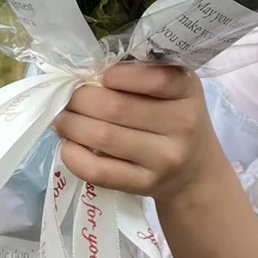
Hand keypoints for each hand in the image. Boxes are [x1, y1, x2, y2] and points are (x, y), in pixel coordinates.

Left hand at [52, 63, 221, 202]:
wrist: (195, 172)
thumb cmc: (176, 118)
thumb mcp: (174, 89)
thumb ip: (142, 75)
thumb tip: (89, 71)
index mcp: (188, 92)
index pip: (156, 79)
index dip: (120, 74)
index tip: (101, 75)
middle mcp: (182, 126)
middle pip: (117, 108)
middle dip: (81, 99)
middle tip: (68, 97)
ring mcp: (164, 159)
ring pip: (104, 137)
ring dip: (72, 125)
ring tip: (62, 119)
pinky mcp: (144, 185)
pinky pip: (99, 171)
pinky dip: (74, 156)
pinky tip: (69, 145)